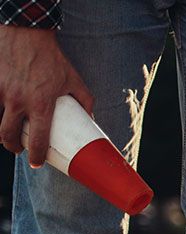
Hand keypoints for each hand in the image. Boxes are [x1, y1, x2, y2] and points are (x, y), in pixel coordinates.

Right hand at [0, 26, 93, 167]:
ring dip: (1, 133)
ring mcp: (2, 92)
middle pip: (8, 135)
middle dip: (13, 147)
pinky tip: (3, 115)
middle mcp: (19, 100)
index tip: (36, 162)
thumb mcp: (73, 80)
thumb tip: (90, 117)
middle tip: (19, 149)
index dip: (36, 155)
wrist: (26, 33)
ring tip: (9, 135)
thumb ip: (84, 100)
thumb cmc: (51, 58)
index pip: (37, 139)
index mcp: (41, 104)